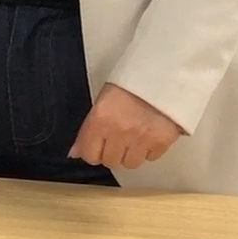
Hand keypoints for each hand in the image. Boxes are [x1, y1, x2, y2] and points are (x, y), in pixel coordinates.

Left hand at [68, 84, 182, 170]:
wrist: (161, 75)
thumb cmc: (130, 84)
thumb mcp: (102, 100)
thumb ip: (88, 129)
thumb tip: (75, 152)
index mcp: (101, 118)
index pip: (89, 154)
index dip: (92, 152)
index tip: (95, 148)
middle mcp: (120, 131)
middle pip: (110, 161)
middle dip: (111, 152)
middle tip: (117, 139)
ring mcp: (141, 138)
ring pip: (130, 163)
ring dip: (130, 154)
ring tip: (134, 137)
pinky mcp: (162, 141)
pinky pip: (151, 158)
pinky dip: (149, 150)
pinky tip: (148, 134)